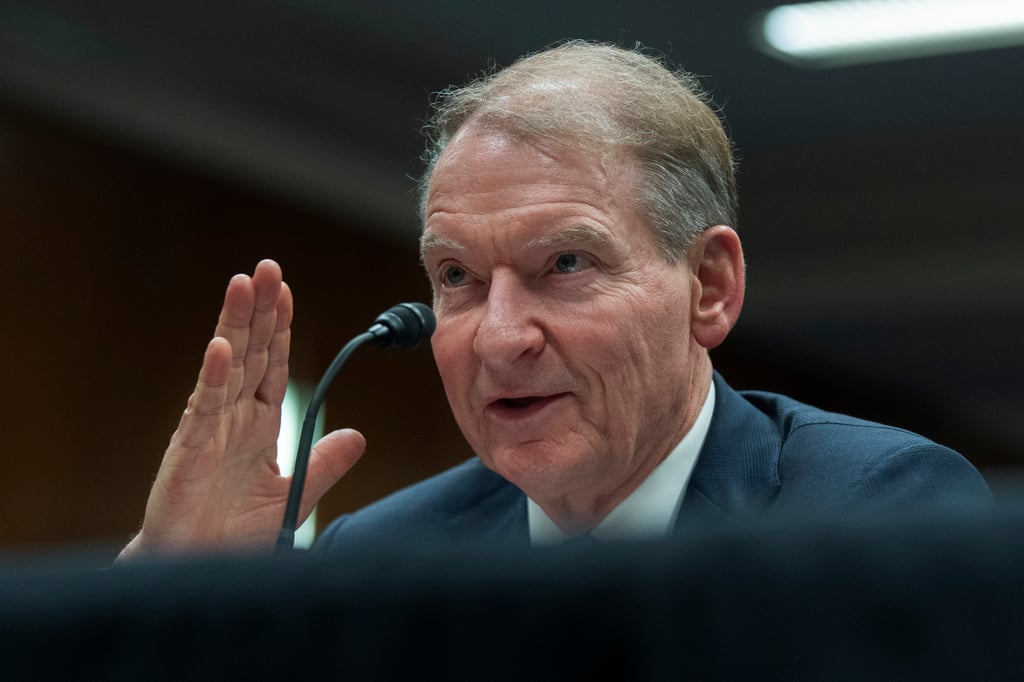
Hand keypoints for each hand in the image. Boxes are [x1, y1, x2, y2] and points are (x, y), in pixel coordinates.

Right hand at [119, 260, 365, 557]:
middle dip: (259, 309)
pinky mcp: (189, 450)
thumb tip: (358, 436)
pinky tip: (222, 347)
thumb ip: (323, 464)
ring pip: (226, 366)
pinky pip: (203, 408)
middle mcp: (232, 419)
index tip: (287, 291)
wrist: (196, 568)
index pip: (272, 365)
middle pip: (250, 352)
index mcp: (257, 425)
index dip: (279, 328)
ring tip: (242, 284)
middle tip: (267, 267)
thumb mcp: (293, 494)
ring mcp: (209, 430)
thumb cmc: (233, 533)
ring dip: (235, 324)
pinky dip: (213, 376)